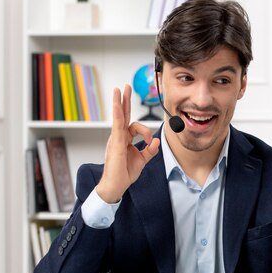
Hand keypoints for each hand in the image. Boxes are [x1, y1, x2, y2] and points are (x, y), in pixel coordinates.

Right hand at [96, 85, 160, 202]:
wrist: (115, 186)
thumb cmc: (124, 174)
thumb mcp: (142, 160)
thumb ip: (150, 150)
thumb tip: (156, 140)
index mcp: (124, 140)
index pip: (134, 126)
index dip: (146, 131)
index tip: (150, 142)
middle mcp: (119, 136)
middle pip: (123, 115)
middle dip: (125, 100)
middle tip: (125, 87)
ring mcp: (116, 139)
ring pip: (119, 117)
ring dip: (119, 102)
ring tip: (119, 90)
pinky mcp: (116, 143)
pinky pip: (117, 125)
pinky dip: (118, 114)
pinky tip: (118, 105)